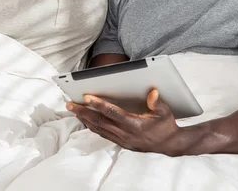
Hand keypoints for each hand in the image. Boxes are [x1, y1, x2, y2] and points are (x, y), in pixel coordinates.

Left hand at [66, 89, 184, 155]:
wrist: (168, 145)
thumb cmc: (165, 126)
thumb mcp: (165, 113)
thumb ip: (157, 103)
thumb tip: (153, 92)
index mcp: (134, 124)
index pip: (112, 113)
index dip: (99, 104)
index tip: (87, 97)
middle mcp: (125, 133)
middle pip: (99, 121)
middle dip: (83, 112)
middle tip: (70, 104)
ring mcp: (121, 139)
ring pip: (98, 128)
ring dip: (84, 119)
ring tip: (74, 109)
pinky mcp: (121, 142)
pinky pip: (102, 133)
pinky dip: (92, 126)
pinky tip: (86, 120)